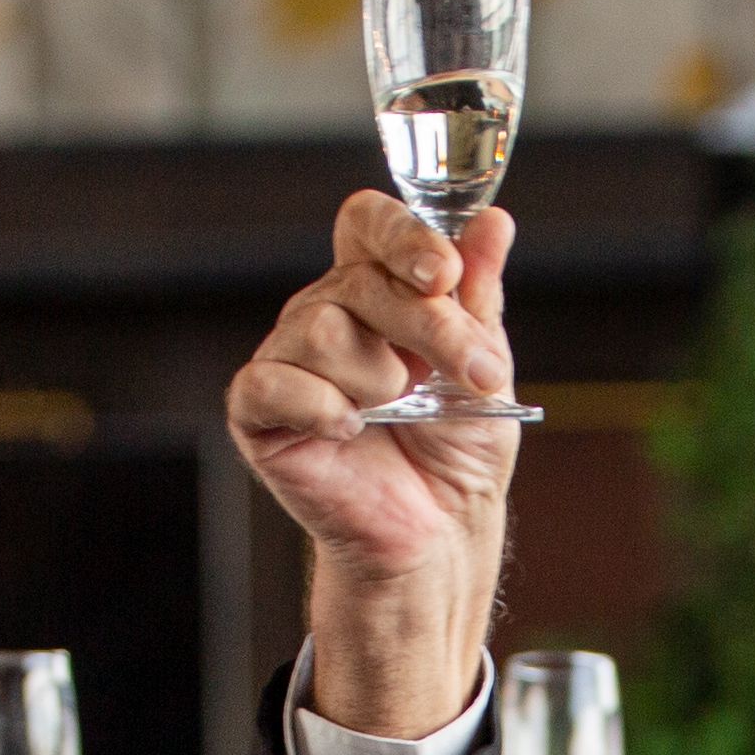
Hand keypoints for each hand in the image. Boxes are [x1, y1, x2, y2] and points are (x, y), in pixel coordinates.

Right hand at [226, 195, 520, 738]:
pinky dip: (322, 407)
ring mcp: (288, 361)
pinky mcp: (260, 413)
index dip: (401, 235)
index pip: (367, 224)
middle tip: (468, 375)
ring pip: (323, 329)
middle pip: (360, 278)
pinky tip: (350, 431)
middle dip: (430, 328)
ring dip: (379, 378)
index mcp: (376, 290)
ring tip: (396, 414)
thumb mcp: (485, 365)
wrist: (440, 532)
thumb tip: (493, 223)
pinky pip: (274, 384)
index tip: (444, 273)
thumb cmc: (457, 452)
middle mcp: (326, 314)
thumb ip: (479, 296)